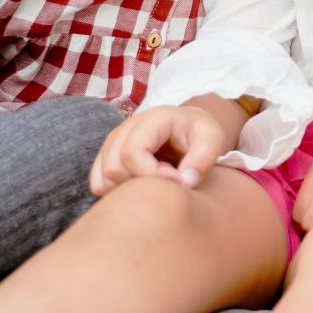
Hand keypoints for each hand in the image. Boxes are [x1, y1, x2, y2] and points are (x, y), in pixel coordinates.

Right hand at [89, 105, 228, 194]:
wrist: (189, 127)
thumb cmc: (201, 133)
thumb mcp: (213, 139)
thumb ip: (204, 158)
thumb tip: (185, 181)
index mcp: (150, 120)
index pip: (132, 153)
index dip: (152, 174)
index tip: (176, 180)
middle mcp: (124, 128)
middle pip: (114, 168)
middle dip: (142, 184)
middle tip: (168, 183)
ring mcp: (112, 142)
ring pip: (103, 178)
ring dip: (129, 190)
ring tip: (157, 184)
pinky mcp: (107, 157)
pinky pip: (98, 183)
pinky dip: (117, 193)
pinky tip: (141, 188)